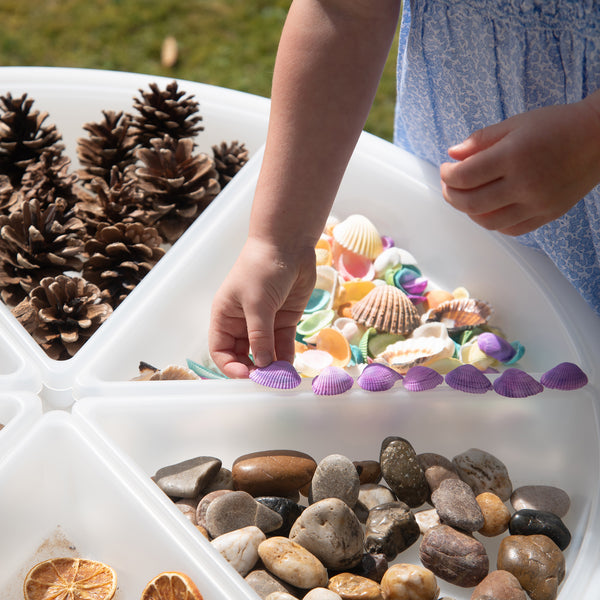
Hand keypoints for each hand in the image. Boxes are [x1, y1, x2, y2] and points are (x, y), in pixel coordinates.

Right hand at [208, 237, 315, 377]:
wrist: (288, 244)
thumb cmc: (262, 269)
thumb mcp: (257, 303)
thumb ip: (259, 336)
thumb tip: (262, 365)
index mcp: (225, 317)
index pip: (221, 350)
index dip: (230, 366)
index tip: (246, 376)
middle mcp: (242, 323)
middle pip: (243, 355)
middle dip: (253, 369)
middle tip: (267, 381)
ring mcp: (265, 322)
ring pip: (265, 353)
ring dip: (272, 366)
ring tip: (282, 378)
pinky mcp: (285, 320)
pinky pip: (283, 345)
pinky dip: (286, 357)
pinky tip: (291, 367)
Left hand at [440, 100, 599, 235]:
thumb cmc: (556, 125)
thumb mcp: (515, 124)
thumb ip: (481, 140)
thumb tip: (452, 154)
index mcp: (513, 156)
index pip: (464, 177)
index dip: (447, 176)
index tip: (445, 170)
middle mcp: (524, 184)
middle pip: (470, 203)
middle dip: (451, 195)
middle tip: (448, 186)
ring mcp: (537, 203)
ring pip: (487, 222)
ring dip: (469, 212)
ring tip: (466, 198)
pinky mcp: (548, 215)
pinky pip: (510, 229)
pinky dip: (493, 222)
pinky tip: (488, 209)